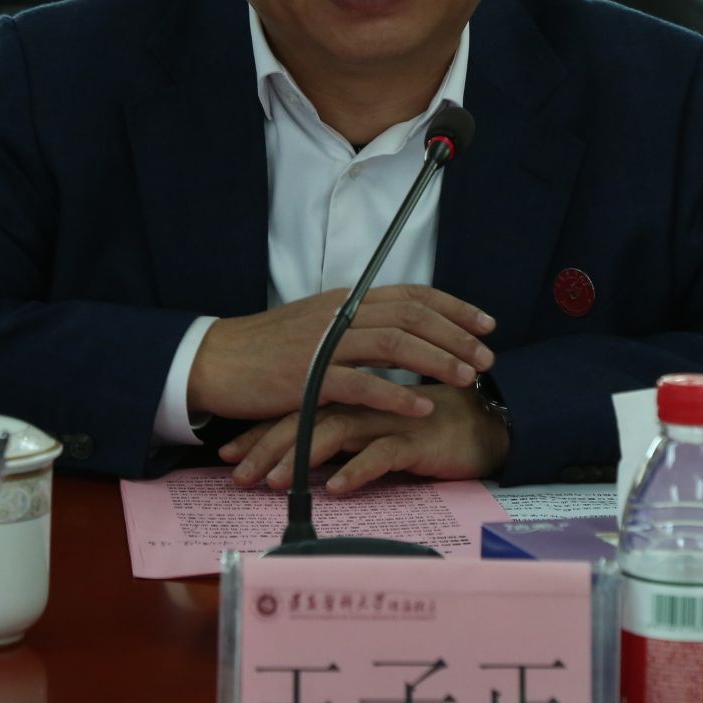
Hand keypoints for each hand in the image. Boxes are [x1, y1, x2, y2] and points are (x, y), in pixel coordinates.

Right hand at [188, 284, 494, 422]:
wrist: (215, 360)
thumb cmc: (265, 348)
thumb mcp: (316, 325)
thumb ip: (355, 326)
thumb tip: (396, 333)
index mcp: (346, 300)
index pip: (411, 294)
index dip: (454, 307)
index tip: (485, 323)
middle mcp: (340, 314)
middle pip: (412, 315)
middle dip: (457, 335)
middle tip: (488, 357)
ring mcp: (325, 344)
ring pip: (395, 343)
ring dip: (438, 359)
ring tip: (468, 378)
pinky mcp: (309, 377)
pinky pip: (362, 384)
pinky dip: (397, 395)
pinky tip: (422, 408)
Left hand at [218, 383, 511, 494]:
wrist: (485, 426)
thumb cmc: (426, 427)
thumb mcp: (375, 428)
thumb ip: (343, 433)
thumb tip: (301, 454)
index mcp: (351, 394)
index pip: (294, 407)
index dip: (260, 430)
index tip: (228, 453)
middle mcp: (365, 402)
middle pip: (305, 417)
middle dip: (266, 446)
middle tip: (236, 474)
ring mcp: (389, 418)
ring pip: (335, 432)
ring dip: (300, 457)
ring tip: (272, 483)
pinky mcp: (417, 438)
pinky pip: (383, 454)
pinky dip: (358, 470)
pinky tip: (337, 489)